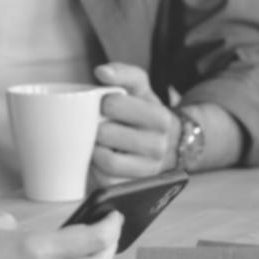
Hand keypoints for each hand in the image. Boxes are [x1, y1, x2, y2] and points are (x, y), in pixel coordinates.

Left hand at [91, 62, 179, 184]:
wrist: (165, 143)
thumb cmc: (143, 112)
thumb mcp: (140, 88)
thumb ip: (123, 73)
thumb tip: (102, 72)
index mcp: (160, 117)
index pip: (115, 105)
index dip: (102, 103)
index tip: (103, 105)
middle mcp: (158, 145)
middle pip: (106, 134)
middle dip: (94, 127)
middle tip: (95, 125)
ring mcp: (148, 169)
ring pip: (106, 161)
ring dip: (93, 149)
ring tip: (95, 141)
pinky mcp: (135, 186)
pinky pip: (106, 181)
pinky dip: (95, 170)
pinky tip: (98, 159)